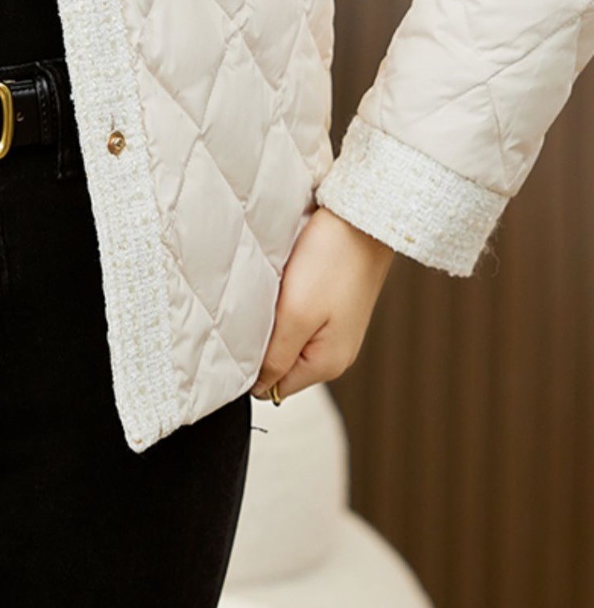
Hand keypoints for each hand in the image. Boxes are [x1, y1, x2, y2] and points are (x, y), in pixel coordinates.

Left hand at [251, 206, 395, 400]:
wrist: (361, 218)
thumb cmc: (332, 261)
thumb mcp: (296, 315)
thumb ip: (276, 357)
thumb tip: (260, 388)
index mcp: (327, 364)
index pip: (273, 387)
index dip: (253, 365)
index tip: (245, 334)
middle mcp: (335, 354)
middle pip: (280, 363)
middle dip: (265, 340)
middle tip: (264, 307)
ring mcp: (335, 332)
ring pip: (287, 339)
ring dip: (276, 321)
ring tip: (279, 292)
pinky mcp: (333, 309)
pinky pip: (299, 319)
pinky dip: (288, 305)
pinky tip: (290, 283)